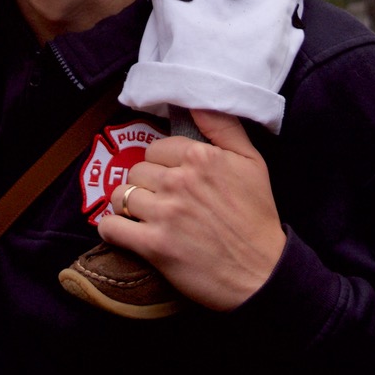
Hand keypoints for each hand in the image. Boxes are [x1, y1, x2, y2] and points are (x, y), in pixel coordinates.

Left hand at [97, 110, 286, 310]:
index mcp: (201, 157)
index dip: (163, 163)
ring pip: (122, 195)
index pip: (156, 148)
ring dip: (129, 205)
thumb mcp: (252, 161)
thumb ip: (223, 126)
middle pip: (137, 170)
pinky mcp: (154, 245)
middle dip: (146, 184)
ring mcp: (165, 213)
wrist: (261, 273)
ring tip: (144, 216)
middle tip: (162, 200)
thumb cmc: (257, 216)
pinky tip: (125, 232)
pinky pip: (112, 227)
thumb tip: (196, 102)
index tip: (173, 178)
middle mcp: (179, 180)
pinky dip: (113, 229)